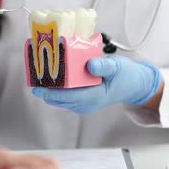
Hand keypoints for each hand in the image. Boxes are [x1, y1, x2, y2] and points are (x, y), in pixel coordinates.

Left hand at [32, 56, 161, 113]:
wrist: (135, 84)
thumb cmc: (127, 77)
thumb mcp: (118, 68)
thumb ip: (104, 66)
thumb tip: (90, 65)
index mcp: (92, 98)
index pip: (65, 97)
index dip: (49, 92)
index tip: (36, 86)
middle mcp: (84, 103)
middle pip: (57, 98)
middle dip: (44, 88)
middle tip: (33, 72)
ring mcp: (82, 103)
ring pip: (58, 97)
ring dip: (48, 87)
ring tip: (38, 72)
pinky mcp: (80, 99)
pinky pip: (63, 94)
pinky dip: (55, 86)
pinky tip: (50, 74)